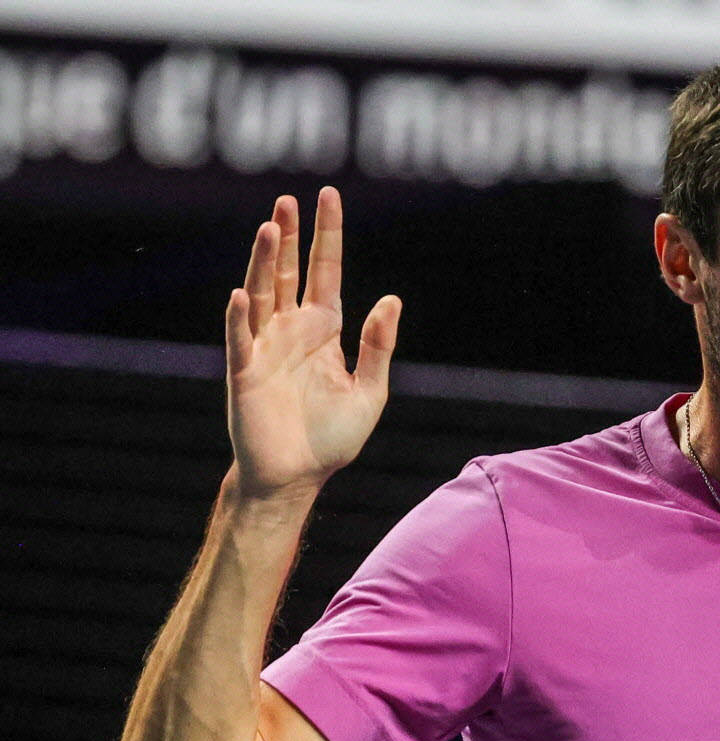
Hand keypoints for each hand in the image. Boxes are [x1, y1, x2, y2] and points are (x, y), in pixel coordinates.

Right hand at [224, 186, 400, 500]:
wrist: (298, 477)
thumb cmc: (332, 437)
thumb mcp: (370, 391)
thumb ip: (379, 347)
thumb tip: (391, 300)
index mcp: (322, 329)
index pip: (324, 271)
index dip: (327, 235)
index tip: (328, 196)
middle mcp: (290, 330)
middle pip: (286, 271)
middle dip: (289, 235)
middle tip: (288, 199)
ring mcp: (264, 347)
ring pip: (261, 293)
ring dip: (263, 261)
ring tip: (270, 226)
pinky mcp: (244, 372)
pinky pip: (240, 338)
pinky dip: (239, 315)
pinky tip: (242, 292)